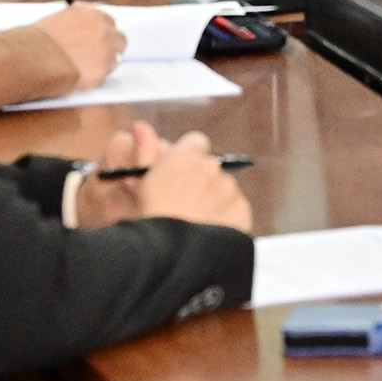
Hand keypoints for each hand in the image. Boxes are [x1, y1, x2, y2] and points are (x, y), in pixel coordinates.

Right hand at [32, 3, 123, 88]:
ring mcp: (105, 47)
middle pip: (118, 38)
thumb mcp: (55, 22)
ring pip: (116, 57)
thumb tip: (79, 33)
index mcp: (87, 12)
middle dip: (110, 47)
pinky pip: (106, 73)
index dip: (102, 33)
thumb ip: (75, 25)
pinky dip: (97, 77)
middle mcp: (100, 27)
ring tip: (85, 69)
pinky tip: (82, 77)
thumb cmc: (35, 42)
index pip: (107, 20)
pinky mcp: (103, 68)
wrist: (33, 59)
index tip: (96, 41)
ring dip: (105, 63)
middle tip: (96, 57)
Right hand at [81, 122, 251, 232]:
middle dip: (201, 182)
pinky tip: (211, 233)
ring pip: (225, 189)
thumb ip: (144, 152)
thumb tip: (140, 125)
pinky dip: (227, 219)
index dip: (189, 158)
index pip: (195, 142)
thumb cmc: (148, 222)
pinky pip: (237, 210)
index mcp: (182, 158)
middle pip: (211, 168)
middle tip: (186, 205)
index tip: (181, 175)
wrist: (170, 255)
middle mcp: (209, 167)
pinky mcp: (241, 210)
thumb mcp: (140, 186)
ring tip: (197, 224)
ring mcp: (228, 188)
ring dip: (215, 200)